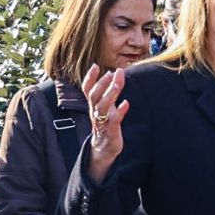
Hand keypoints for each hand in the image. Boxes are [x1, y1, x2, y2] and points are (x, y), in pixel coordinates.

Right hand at [82, 64, 128, 180]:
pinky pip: (114, 120)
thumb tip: (114, 75)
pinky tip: (126, 103)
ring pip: (102, 106)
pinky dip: (120, 111)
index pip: (87, 90)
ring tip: (119, 82)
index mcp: (93, 106)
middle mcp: (95, 112)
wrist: (104, 150)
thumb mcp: (105, 108)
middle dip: (102, 83)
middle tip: (112, 72)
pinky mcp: (110, 131)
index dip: (89, 78)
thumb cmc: (106, 126)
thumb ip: (108, 93)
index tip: (95, 65)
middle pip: (94, 96)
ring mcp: (102, 122)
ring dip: (111, 93)